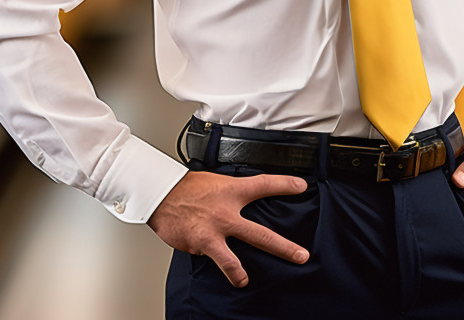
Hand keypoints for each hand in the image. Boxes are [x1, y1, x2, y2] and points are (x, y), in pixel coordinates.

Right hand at [148, 170, 309, 286]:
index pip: (265, 184)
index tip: (301, 187)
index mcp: (233, 190)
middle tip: (301, 256)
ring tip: (245, 281)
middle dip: (284, 247)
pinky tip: (228, 274)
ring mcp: (215, 230)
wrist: (161, 193)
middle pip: (261, 233)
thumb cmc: (188, 187)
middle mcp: (227, 211)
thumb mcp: (217, 182)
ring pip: (233, 259)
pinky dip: (223, 268)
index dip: (285, 185)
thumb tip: (245, 198)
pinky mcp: (201, 244)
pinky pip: (216, 260)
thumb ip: (233, 192)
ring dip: (240, 273)